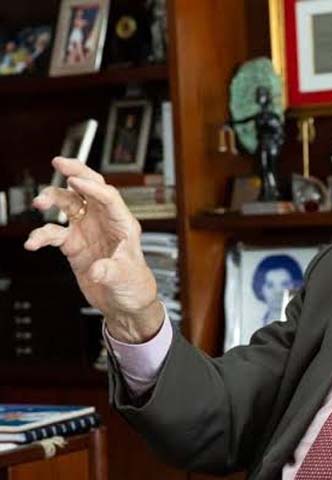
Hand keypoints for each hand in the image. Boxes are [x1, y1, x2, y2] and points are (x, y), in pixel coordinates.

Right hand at [24, 157, 162, 342]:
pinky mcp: (73, 244)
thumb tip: (98, 269)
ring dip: (52, 199)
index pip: (108, 197)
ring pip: (68, 204)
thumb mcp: (126, 278)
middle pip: (89, 189)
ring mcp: (87, 230)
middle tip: (59, 162)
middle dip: (75, 172)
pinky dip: (41, 235)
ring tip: (39, 204)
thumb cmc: (135, 286)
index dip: (93, 187)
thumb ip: (111, 271)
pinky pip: (53, 232)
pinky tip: (33, 243)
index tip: (75, 180)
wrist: (125, 303)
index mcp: (123, 224)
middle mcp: (104, 222)